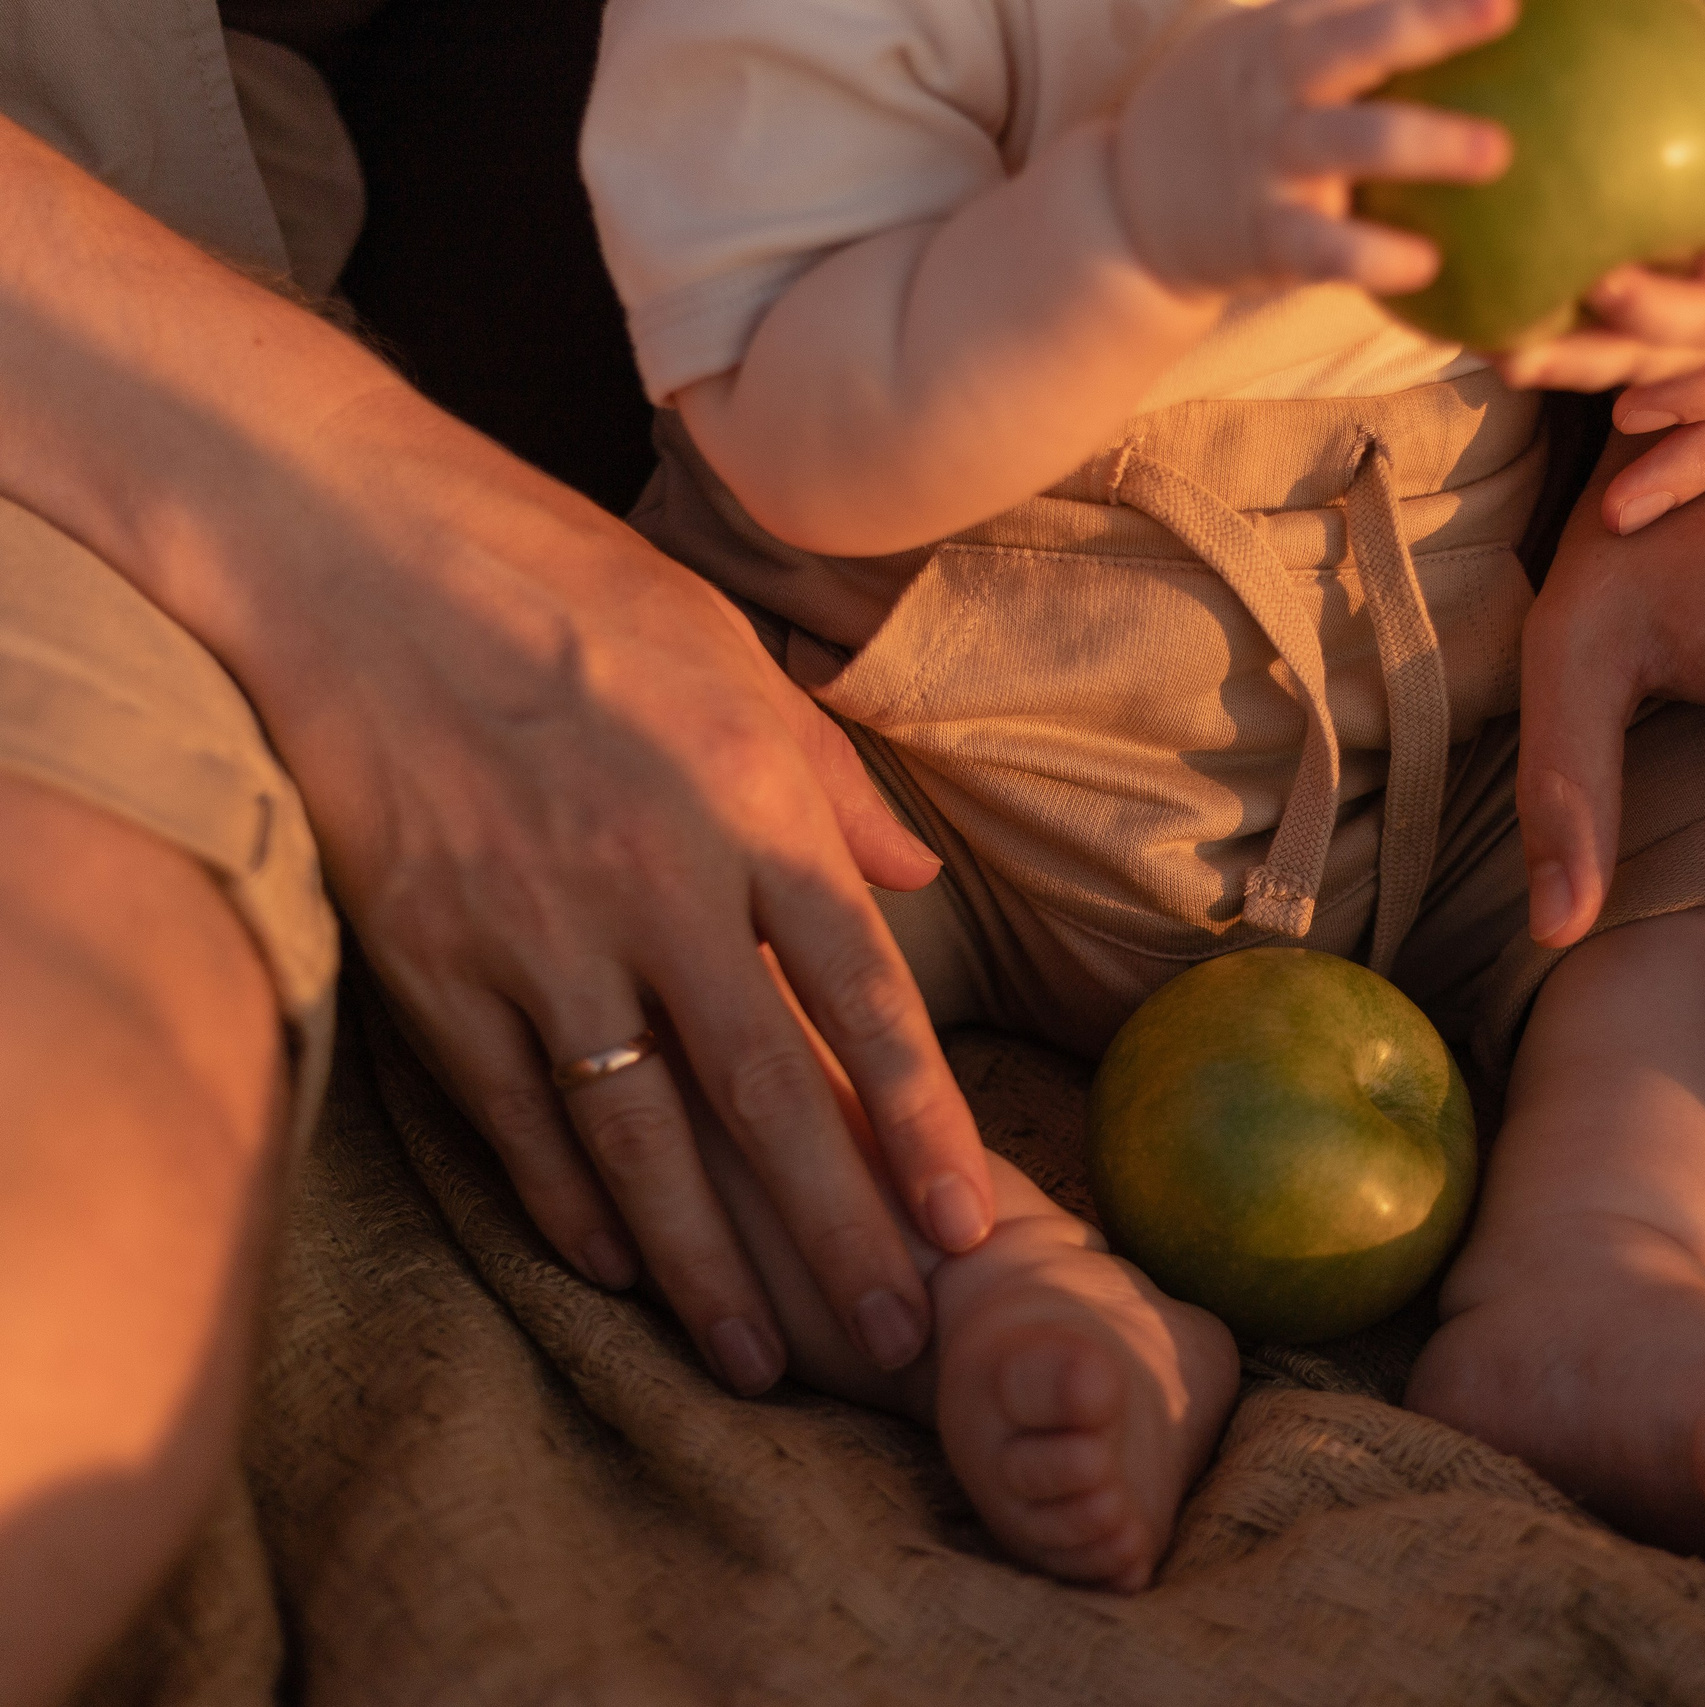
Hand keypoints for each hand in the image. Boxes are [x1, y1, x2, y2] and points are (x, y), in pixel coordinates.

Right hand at [285, 422, 994, 1394]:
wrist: (352, 552)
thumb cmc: (562, 585)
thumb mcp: (731, 651)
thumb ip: (828, 778)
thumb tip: (914, 870)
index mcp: (752, 806)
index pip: (866, 998)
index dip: (920, 1124)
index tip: (967, 1227)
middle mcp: (659, 887)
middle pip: (768, 1094)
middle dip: (838, 1233)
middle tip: (894, 1342)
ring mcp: (537, 935)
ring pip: (638, 1135)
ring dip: (707, 1262)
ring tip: (763, 1357)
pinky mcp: (430, 961)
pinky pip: (511, 1111)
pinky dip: (564, 1198)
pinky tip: (614, 1269)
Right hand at [1112, 0, 1517, 296]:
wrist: (1129, 203)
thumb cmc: (1242, 112)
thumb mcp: (1277, 45)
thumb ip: (1355, 21)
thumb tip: (1470, 2)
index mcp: (1289, 32)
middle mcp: (1280, 86)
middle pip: (1355, 41)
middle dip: (1428, 22)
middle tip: (1500, 8)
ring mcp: (1271, 160)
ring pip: (1351, 141)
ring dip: (1425, 144)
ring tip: (1498, 153)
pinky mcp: (1266, 237)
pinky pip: (1326, 248)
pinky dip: (1374, 256)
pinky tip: (1428, 265)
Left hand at [1492, 66, 1704, 402]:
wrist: (1668, 161)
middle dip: (1653, 316)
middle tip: (1602, 285)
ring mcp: (1679, 339)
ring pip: (1637, 363)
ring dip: (1579, 365)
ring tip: (1520, 356)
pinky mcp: (1626, 351)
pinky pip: (1584, 364)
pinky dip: (1542, 361)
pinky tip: (1490, 347)